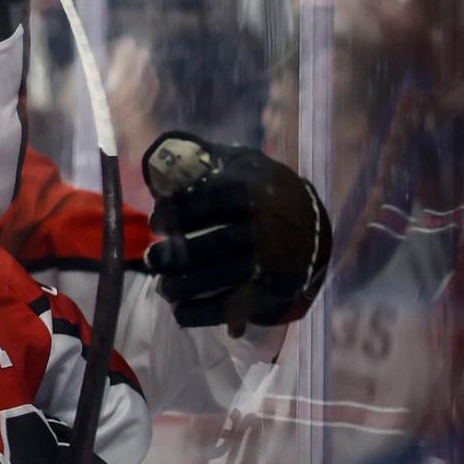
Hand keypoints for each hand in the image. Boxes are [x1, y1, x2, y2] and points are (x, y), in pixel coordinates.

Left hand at [143, 131, 332, 333]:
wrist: (313, 228)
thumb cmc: (262, 192)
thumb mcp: (243, 165)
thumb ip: (208, 158)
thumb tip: (164, 149)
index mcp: (260, 192)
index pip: (217, 200)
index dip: (182, 210)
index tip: (156, 221)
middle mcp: (271, 228)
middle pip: (220, 243)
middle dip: (179, 255)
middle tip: (150, 259)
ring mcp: (276, 261)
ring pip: (227, 276)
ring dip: (187, 286)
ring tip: (162, 288)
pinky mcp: (276, 290)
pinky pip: (238, 306)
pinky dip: (206, 313)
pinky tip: (179, 314)